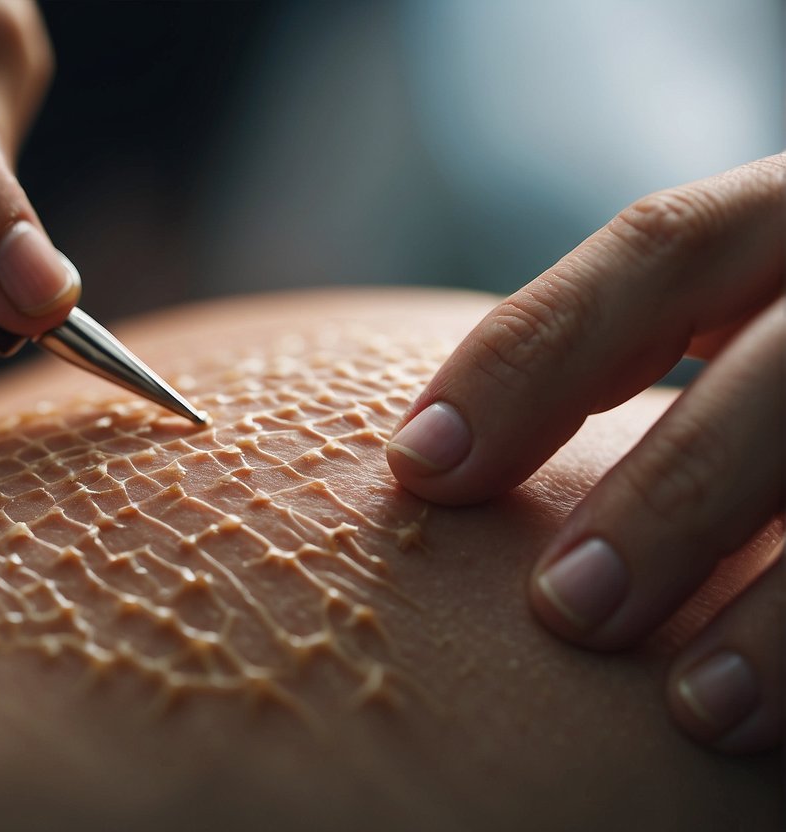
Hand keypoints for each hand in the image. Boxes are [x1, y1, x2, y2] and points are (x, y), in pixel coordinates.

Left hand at [386, 154, 783, 753]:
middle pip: (777, 370)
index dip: (529, 354)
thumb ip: (621, 353)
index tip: (419, 463)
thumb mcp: (728, 316)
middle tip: (565, 609)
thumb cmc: (771, 361)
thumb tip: (432, 460)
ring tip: (693, 709)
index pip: (658, 248)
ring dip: (785, 607)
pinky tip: (778, 732)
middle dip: (671, 493)